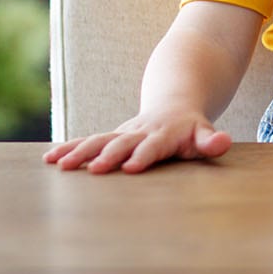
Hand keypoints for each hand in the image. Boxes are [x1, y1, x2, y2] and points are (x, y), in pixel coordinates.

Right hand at [43, 109, 232, 173]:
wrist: (174, 104)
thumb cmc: (191, 129)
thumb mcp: (204, 133)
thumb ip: (211, 141)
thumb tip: (223, 142)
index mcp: (164, 134)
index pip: (153, 146)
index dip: (143, 156)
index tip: (130, 168)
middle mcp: (140, 132)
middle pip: (122, 142)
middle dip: (108, 155)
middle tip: (94, 169)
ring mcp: (123, 133)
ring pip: (100, 140)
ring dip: (80, 151)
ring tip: (59, 164)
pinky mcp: (111, 136)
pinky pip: (88, 141)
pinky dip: (69, 148)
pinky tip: (49, 159)